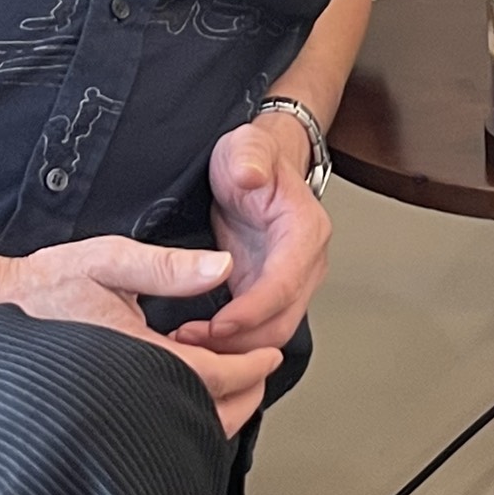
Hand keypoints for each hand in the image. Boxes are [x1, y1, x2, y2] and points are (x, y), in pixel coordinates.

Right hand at [0, 230, 283, 437]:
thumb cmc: (44, 284)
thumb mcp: (110, 259)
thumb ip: (169, 267)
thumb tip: (223, 268)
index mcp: (133, 353)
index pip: (210, 376)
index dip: (249, 369)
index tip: (270, 357)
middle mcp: (124, 391)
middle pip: (203, 415)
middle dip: (243, 396)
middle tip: (261, 373)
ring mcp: (111, 408)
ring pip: (178, 429)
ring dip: (215, 408)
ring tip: (234, 381)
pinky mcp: (100, 415)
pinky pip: (153, 424)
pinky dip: (182, 413)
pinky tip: (188, 391)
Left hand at [173, 116, 330, 357]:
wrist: (255, 165)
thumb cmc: (251, 158)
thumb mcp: (245, 147)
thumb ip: (249, 158)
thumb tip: (250, 176)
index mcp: (305, 231)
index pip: (285, 284)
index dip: (252, 311)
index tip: (218, 324)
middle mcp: (305, 263)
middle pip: (282, 321)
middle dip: (239, 341)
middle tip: (192, 344)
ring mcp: (288, 281)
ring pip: (270, 333)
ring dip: (233, 347)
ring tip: (189, 347)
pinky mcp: (266, 292)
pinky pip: (256, 329)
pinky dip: (230, 342)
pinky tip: (198, 342)